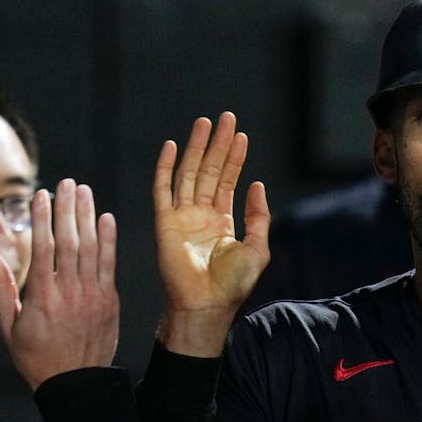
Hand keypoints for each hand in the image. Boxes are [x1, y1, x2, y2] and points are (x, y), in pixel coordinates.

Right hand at [0, 180, 119, 389]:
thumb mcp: (10, 329)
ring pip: (91, 248)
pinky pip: (109, 264)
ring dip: (88, 216)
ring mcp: (92, 295)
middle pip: (69, 241)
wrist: (75, 383)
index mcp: (42, 297)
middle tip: (67, 183)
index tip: (42, 195)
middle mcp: (69, 291)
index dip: (43, 218)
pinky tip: (106, 219)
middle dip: (68, 208)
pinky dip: (109, 240)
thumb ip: (2, 292)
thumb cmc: (37, 358)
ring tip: (85, 191)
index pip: (43, 248)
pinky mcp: (109, 300)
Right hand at [153, 112, 269, 356]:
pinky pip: (162, 189)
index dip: (234, 158)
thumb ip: (259, 216)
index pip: (227, 181)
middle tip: (226, 118)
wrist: (206, 304)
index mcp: (221, 221)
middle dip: (217, 144)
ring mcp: (181, 217)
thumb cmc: (232, 285)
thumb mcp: (257, 248)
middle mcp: (200, 215)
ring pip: (187, 173)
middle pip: (208, 170)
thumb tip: (258, 185)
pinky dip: (165, 167)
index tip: (241, 136)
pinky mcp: (164, 222)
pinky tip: (171, 146)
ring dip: (196, 147)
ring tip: (205, 122)